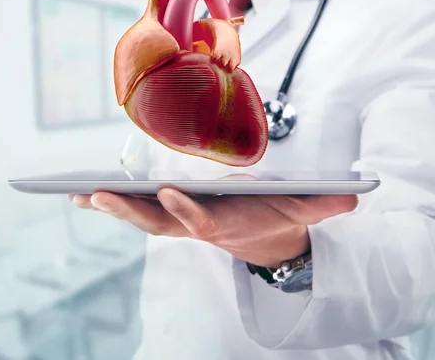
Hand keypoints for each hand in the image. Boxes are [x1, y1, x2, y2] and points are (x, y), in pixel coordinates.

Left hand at [70, 190, 357, 267]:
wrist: (265, 242)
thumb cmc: (281, 218)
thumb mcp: (305, 210)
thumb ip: (327, 205)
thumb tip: (358, 197)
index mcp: (228, 224)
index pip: (204, 222)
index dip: (187, 210)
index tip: (167, 192)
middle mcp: (199, 228)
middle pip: (159, 224)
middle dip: (128, 212)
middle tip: (96, 194)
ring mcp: (182, 225)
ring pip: (142, 220)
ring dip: (112, 208)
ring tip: (76, 192)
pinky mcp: (172, 217)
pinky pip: (136, 212)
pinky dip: (110, 205)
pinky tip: (81, 194)